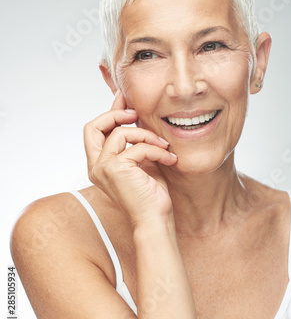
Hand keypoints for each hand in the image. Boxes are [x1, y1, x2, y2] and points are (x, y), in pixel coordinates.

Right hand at [83, 90, 176, 228]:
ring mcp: (103, 168)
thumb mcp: (141, 160)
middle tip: (136, 113)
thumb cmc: (151, 194)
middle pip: (92, 126)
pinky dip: (157, 150)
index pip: (94, 130)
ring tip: (164, 146)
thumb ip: (134, 141)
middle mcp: (96, 166)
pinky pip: (138, 147)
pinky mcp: (115, 169)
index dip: (110, 112)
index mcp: (99, 164)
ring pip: (120, 133)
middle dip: (115, 113)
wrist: (155, 220)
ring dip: (147, 135)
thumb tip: (134, 114)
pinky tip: (170, 158)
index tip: (126, 98)